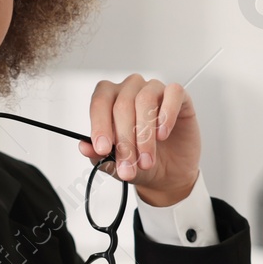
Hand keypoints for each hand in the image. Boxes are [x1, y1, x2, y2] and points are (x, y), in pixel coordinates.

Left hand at [78, 74, 199, 206]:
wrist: (169, 173)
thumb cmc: (140, 162)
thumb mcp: (116, 166)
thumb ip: (100, 156)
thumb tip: (84, 147)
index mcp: (110, 101)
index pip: (100, 103)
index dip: (100, 125)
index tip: (102, 149)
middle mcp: (130, 90)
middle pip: (122, 105)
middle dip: (125, 141)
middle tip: (129, 166)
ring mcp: (154, 90)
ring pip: (145, 100)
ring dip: (145, 134)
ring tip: (147, 160)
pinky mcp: (178, 96)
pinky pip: (173, 94)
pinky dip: (167, 115)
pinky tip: (163, 134)